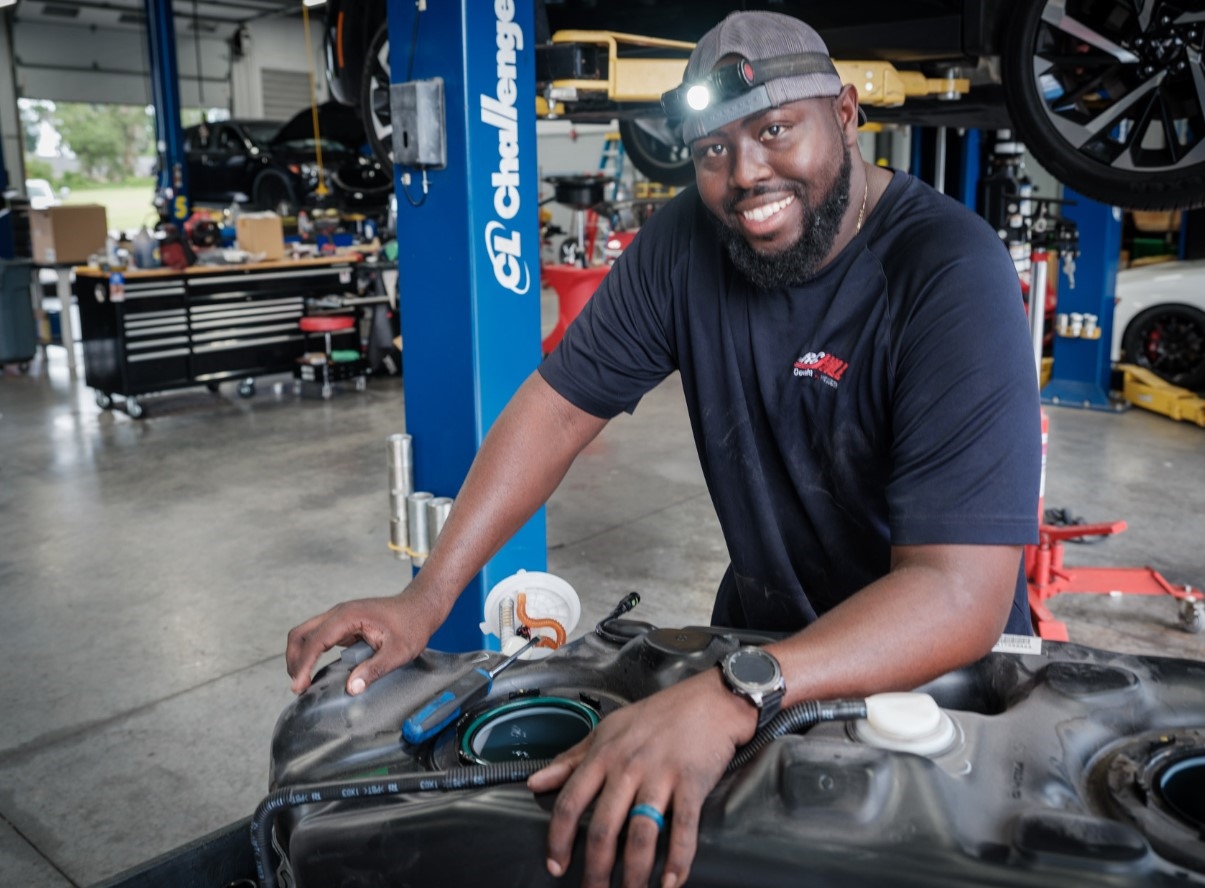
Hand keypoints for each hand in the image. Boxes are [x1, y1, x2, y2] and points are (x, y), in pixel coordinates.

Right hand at [285, 592, 434, 694]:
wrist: (421, 606)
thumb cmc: (413, 624)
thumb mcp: (399, 651)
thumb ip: (375, 669)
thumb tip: (352, 688)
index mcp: (349, 616)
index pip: (315, 641)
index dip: (303, 665)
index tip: (299, 686)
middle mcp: (339, 614)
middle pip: (301, 634)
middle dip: (294, 659)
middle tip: (297, 686)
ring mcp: (340, 618)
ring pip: (307, 634)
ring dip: (300, 656)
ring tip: (302, 681)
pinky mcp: (344, 625)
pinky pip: (319, 637)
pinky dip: (311, 653)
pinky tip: (314, 671)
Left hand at [527, 670, 756, 887]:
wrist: (710, 700)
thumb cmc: (658, 715)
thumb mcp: (607, 730)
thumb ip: (571, 759)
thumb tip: (534, 782)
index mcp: (603, 755)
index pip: (570, 802)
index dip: (558, 839)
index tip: (556, 865)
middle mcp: (627, 767)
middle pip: (603, 828)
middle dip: (595, 869)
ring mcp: (660, 775)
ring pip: (640, 834)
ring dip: (633, 874)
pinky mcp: (692, 783)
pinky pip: (683, 829)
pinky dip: (677, 861)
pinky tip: (670, 883)